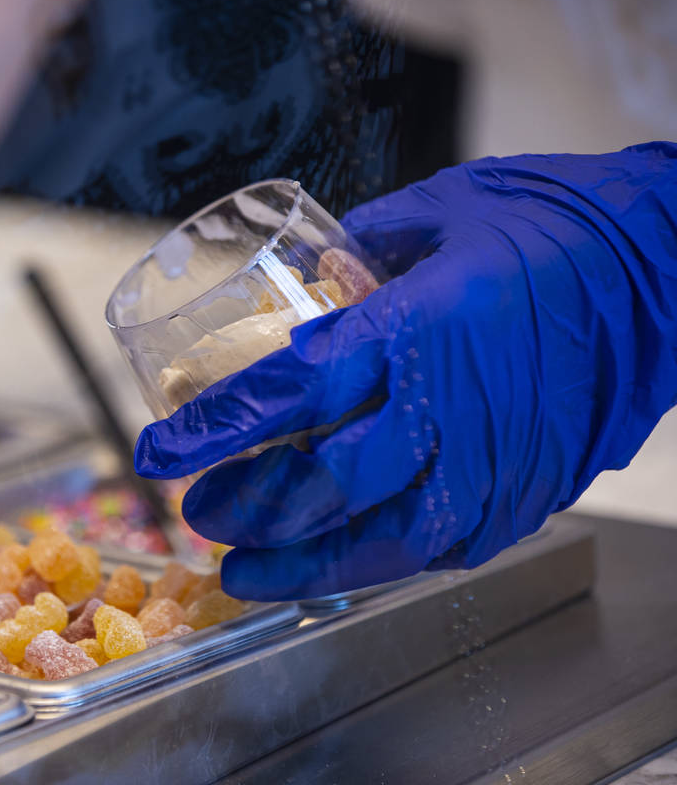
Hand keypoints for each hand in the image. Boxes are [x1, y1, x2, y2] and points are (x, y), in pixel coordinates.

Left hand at [136, 144, 676, 599]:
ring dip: (299, 564)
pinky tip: (334, 563)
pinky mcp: (523, 494)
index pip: (286, 392)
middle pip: (320, 482)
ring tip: (245, 572)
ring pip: (377, 540)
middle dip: (246, 505)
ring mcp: (489, 462)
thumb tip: (304, 280)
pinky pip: (435, 549)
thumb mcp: (437, 212)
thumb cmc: (555, 226)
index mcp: (415, 328)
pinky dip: (374, 562)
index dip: (212, 430)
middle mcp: (447, 407)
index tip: (157, 451)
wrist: (666, 268)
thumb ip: (357, 250)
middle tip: (200, 510)